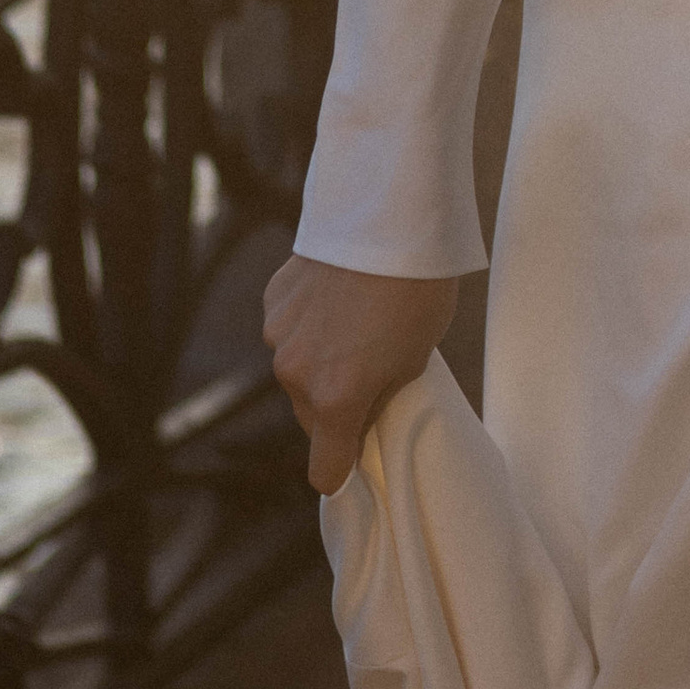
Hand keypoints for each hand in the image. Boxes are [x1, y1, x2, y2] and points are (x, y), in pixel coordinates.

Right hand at [263, 254, 457, 494]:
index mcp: (336, 400)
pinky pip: (288, 329)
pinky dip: (307, 324)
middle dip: (335, 406)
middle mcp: (297, 375)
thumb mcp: (414, 359)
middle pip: (311, 415)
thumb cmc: (416, 291)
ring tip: (355, 324)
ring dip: (318, 361)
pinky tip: (335, 296)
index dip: (342, 471)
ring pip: (297, 370)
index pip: (325, 469)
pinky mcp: (273, 300)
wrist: (388, 217)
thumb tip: (364, 410)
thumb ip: (381, 395)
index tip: (353, 465)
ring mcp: (279, 335)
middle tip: (369, 373)